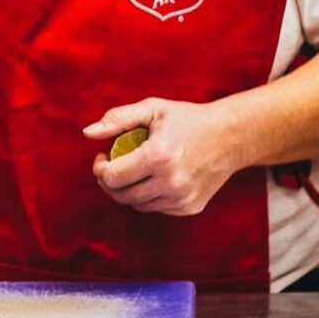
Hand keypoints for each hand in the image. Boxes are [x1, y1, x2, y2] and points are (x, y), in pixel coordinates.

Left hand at [84, 98, 244, 215]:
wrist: (231, 136)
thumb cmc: (188, 119)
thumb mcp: (152, 110)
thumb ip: (117, 119)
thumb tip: (88, 133)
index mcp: (158, 157)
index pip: (112, 177)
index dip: (99, 168)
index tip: (102, 156)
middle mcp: (171, 182)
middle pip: (121, 195)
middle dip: (108, 182)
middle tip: (111, 166)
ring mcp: (182, 198)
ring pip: (137, 204)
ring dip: (127, 190)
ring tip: (132, 170)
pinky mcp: (191, 207)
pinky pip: (156, 208)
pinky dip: (148, 196)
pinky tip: (153, 178)